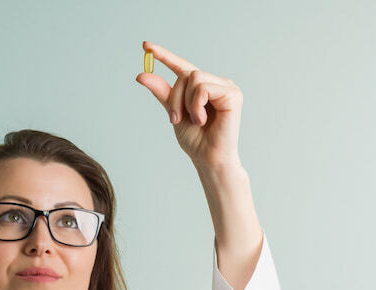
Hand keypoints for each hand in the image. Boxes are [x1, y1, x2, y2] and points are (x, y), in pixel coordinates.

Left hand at [135, 41, 243, 169]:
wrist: (208, 158)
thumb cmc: (196, 140)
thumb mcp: (174, 112)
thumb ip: (163, 93)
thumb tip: (142, 74)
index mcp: (203, 87)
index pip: (182, 66)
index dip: (164, 55)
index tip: (145, 46)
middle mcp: (216, 83)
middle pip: (186, 73)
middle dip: (176, 97)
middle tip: (174, 119)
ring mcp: (227, 87)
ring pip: (195, 78)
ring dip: (187, 102)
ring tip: (195, 120)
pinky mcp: (233, 94)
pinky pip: (204, 88)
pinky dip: (197, 105)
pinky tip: (203, 119)